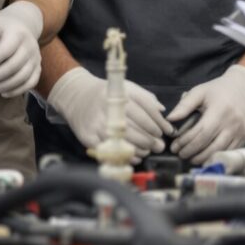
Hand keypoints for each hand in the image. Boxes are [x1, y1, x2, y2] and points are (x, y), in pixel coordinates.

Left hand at [0, 1, 43, 97]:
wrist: (23, 23)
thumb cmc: (0, 26)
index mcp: (17, 33)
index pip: (4, 51)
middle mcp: (30, 46)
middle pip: (13, 66)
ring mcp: (36, 57)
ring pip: (22, 77)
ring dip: (4, 87)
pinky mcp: (38, 67)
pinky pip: (31, 83)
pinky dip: (18, 91)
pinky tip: (3, 94)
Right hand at [45, 67, 169, 155]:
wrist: (77, 96)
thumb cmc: (107, 94)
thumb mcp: (127, 88)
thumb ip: (146, 98)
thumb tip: (163, 111)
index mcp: (121, 94)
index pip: (147, 111)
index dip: (160, 123)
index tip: (167, 131)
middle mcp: (110, 108)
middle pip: (139, 128)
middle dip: (153, 139)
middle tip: (159, 145)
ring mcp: (99, 124)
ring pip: (127, 141)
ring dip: (142, 149)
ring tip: (148, 149)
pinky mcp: (90, 137)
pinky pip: (112, 150)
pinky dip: (126, 156)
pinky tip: (135, 155)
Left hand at [169, 65, 244, 163]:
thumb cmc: (219, 90)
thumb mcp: (200, 92)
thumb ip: (184, 105)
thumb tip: (170, 119)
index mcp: (220, 110)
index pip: (201, 132)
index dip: (186, 142)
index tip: (175, 146)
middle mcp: (232, 123)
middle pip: (210, 145)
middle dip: (192, 153)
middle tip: (180, 154)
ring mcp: (240, 131)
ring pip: (220, 152)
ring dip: (203, 158)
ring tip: (190, 157)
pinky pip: (229, 152)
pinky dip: (216, 156)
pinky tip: (205, 157)